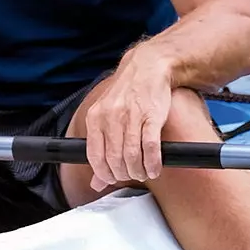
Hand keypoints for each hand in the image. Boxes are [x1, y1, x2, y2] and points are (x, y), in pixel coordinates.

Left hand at [82, 50, 172, 190]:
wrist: (148, 67)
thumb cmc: (127, 93)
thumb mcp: (105, 116)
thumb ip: (99, 148)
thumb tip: (96, 182)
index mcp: (95, 118)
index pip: (95, 156)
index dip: (104, 174)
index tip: (113, 178)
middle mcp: (111, 117)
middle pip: (114, 160)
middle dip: (123, 174)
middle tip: (131, 176)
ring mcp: (131, 116)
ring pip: (131, 156)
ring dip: (138, 171)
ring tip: (143, 173)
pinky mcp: (152, 116)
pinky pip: (150, 147)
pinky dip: (152, 163)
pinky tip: (154, 168)